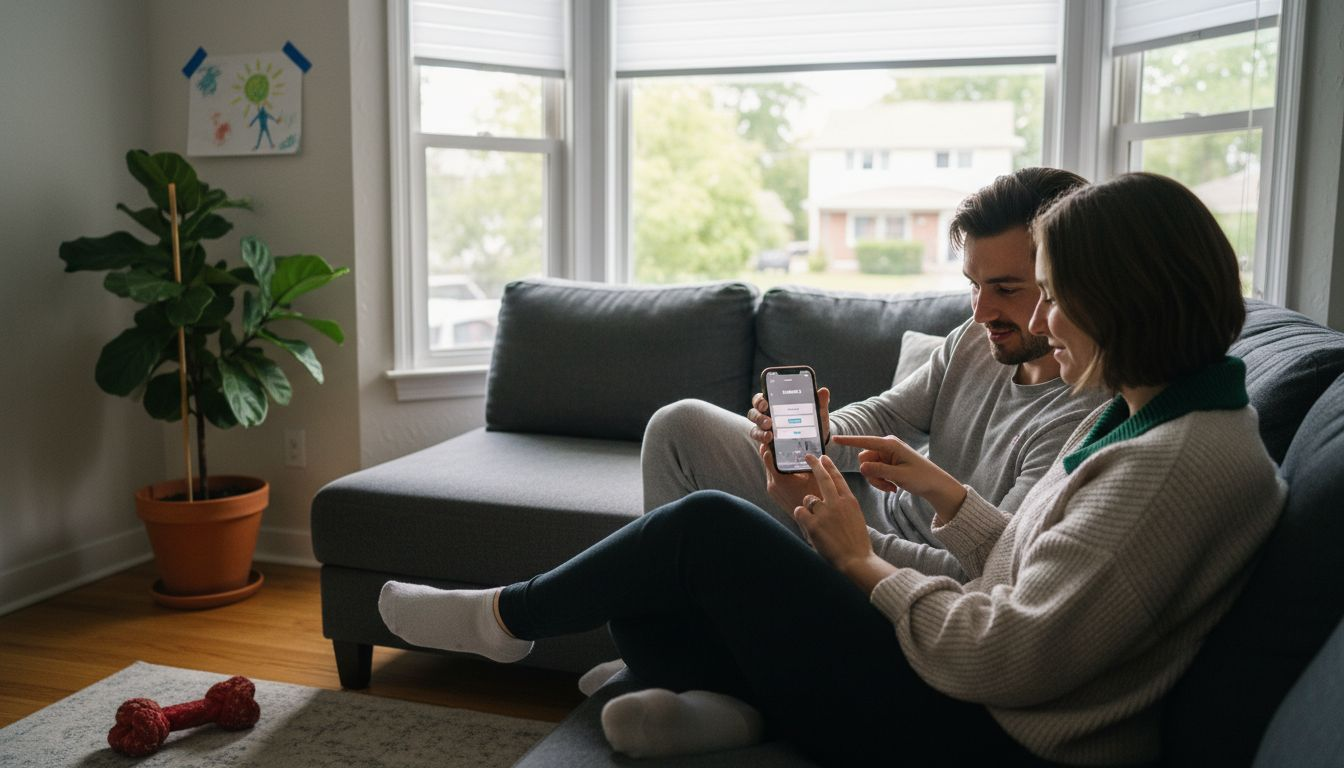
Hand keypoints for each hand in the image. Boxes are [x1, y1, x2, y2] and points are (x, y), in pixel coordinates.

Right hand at [748, 387, 830, 446]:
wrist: (816, 442)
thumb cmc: (812, 423)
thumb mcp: (817, 413)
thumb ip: (819, 402)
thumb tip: (823, 391)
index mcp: (775, 405)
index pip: (760, 399)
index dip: (759, 400)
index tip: (765, 403)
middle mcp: (766, 417)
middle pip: (754, 414)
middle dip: (758, 417)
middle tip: (769, 422)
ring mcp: (766, 432)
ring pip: (755, 430)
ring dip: (760, 433)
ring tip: (770, 436)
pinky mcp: (769, 446)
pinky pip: (761, 446)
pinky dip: (763, 447)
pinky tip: (768, 449)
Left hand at [759, 443, 821, 518]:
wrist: (811, 517)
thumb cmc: (814, 497)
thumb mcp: (813, 477)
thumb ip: (809, 464)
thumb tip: (809, 451)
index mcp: (779, 480)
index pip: (768, 459)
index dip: (767, 448)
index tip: (769, 439)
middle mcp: (772, 485)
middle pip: (767, 464)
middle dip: (770, 452)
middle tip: (773, 440)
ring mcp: (772, 491)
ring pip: (769, 471)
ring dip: (772, 461)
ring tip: (777, 449)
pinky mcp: (774, 494)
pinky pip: (771, 477)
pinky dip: (775, 470)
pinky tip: (782, 464)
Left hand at [792, 454, 873, 573]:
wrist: (856, 560)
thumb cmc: (857, 542)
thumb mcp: (856, 517)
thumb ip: (844, 505)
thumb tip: (832, 496)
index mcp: (850, 500)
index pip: (838, 478)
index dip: (829, 466)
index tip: (823, 457)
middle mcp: (837, 503)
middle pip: (822, 478)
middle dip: (814, 465)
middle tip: (807, 456)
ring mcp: (825, 513)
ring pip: (808, 499)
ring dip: (809, 508)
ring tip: (818, 523)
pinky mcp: (814, 524)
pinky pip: (800, 512)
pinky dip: (802, 518)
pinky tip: (810, 527)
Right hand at [830, 435, 967, 524]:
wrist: (936, 485)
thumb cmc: (922, 478)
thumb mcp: (899, 476)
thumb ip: (879, 471)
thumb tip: (861, 467)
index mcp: (890, 444)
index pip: (864, 441)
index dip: (848, 441)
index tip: (834, 439)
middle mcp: (886, 447)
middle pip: (864, 459)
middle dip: (870, 475)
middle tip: (885, 486)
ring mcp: (887, 455)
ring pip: (868, 468)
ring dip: (876, 480)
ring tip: (891, 488)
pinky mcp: (888, 463)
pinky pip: (875, 472)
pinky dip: (881, 481)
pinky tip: (893, 487)